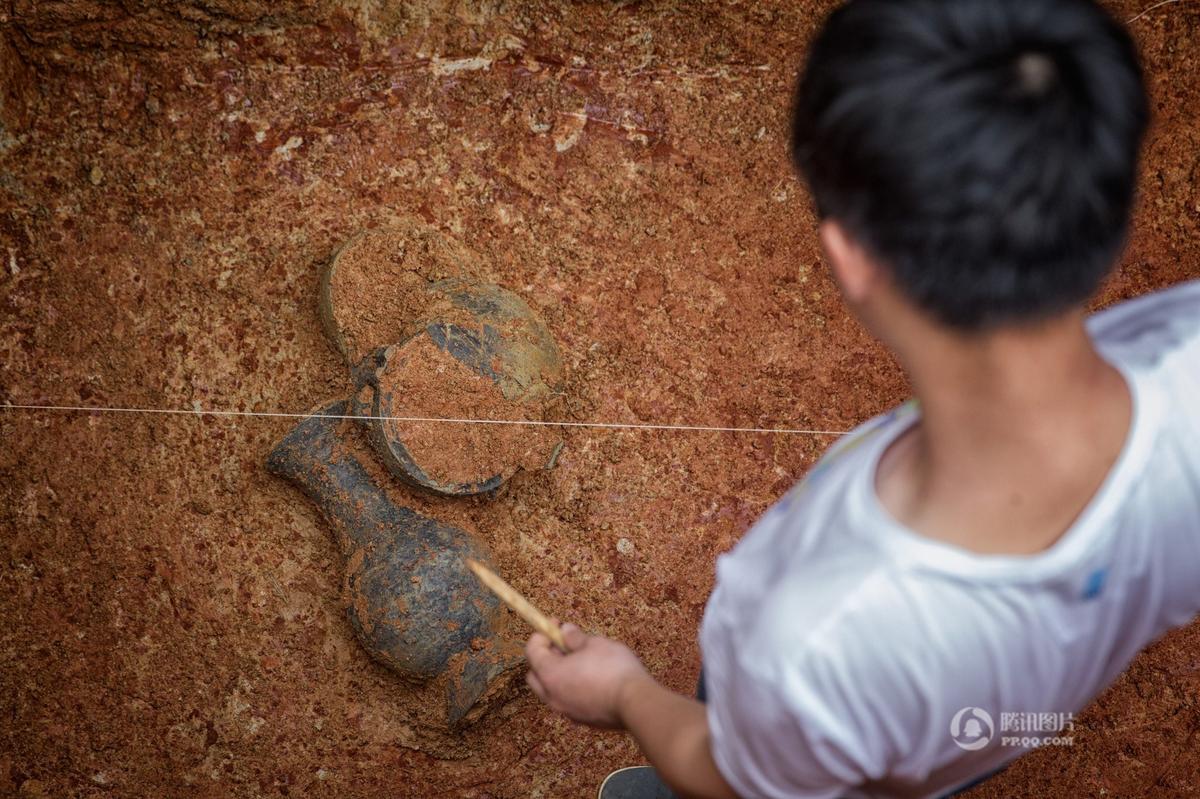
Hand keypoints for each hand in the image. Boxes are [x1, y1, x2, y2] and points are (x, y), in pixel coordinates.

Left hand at [524, 622, 650, 728]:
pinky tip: (590, 678)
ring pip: (551, 689)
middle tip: (562, 644)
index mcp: (551, 675)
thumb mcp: (594, 643)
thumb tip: (565, 631)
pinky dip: (570, 687)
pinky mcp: (581, 720)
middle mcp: (552, 696)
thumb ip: (575, 637)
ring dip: (558, 673)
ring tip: (580, 661)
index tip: (554, 623)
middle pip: (535, 674)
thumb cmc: (613, 669)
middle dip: (544, 657)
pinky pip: (567, 700)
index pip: (532, 651)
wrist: (636, 703)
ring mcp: (566, 711)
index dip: (541, 634)